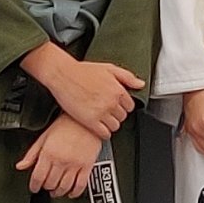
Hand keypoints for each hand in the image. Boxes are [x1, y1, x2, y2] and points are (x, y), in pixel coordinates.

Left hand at [17, 115, 102, 197]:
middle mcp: (61, 160)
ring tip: (56, 191)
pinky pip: (80, 185)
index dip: (34, 186)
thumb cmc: (66, 124)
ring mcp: (75, 164)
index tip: (34, 188)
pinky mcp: (87, 166)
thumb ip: (32, 154)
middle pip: (50, 183)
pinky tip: (71, 192)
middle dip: (46, 187)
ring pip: (64, 187)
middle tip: (45, 186)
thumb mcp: (44, 137)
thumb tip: (20, 166)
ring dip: (59, 192)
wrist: (86, 119)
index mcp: (48, 153)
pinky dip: (75, 192)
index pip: (37, 177)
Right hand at [26, 43, 144, 136]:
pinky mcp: (90, 121)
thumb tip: (141, 84)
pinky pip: (105, 134)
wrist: (62, 74)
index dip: (122, 106)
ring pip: (115, 126)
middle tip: (106, 110)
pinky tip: (98, 127)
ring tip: (101, 118)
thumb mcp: (108, 68)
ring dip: (110, 124)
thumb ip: (127, 77)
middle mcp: (112, 102)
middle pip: (122, 117)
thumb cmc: (82, 70)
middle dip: (115, 114)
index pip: (130, 106)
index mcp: (118, 90)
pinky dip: (103, 133)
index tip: (115, 105)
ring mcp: (101, 112)